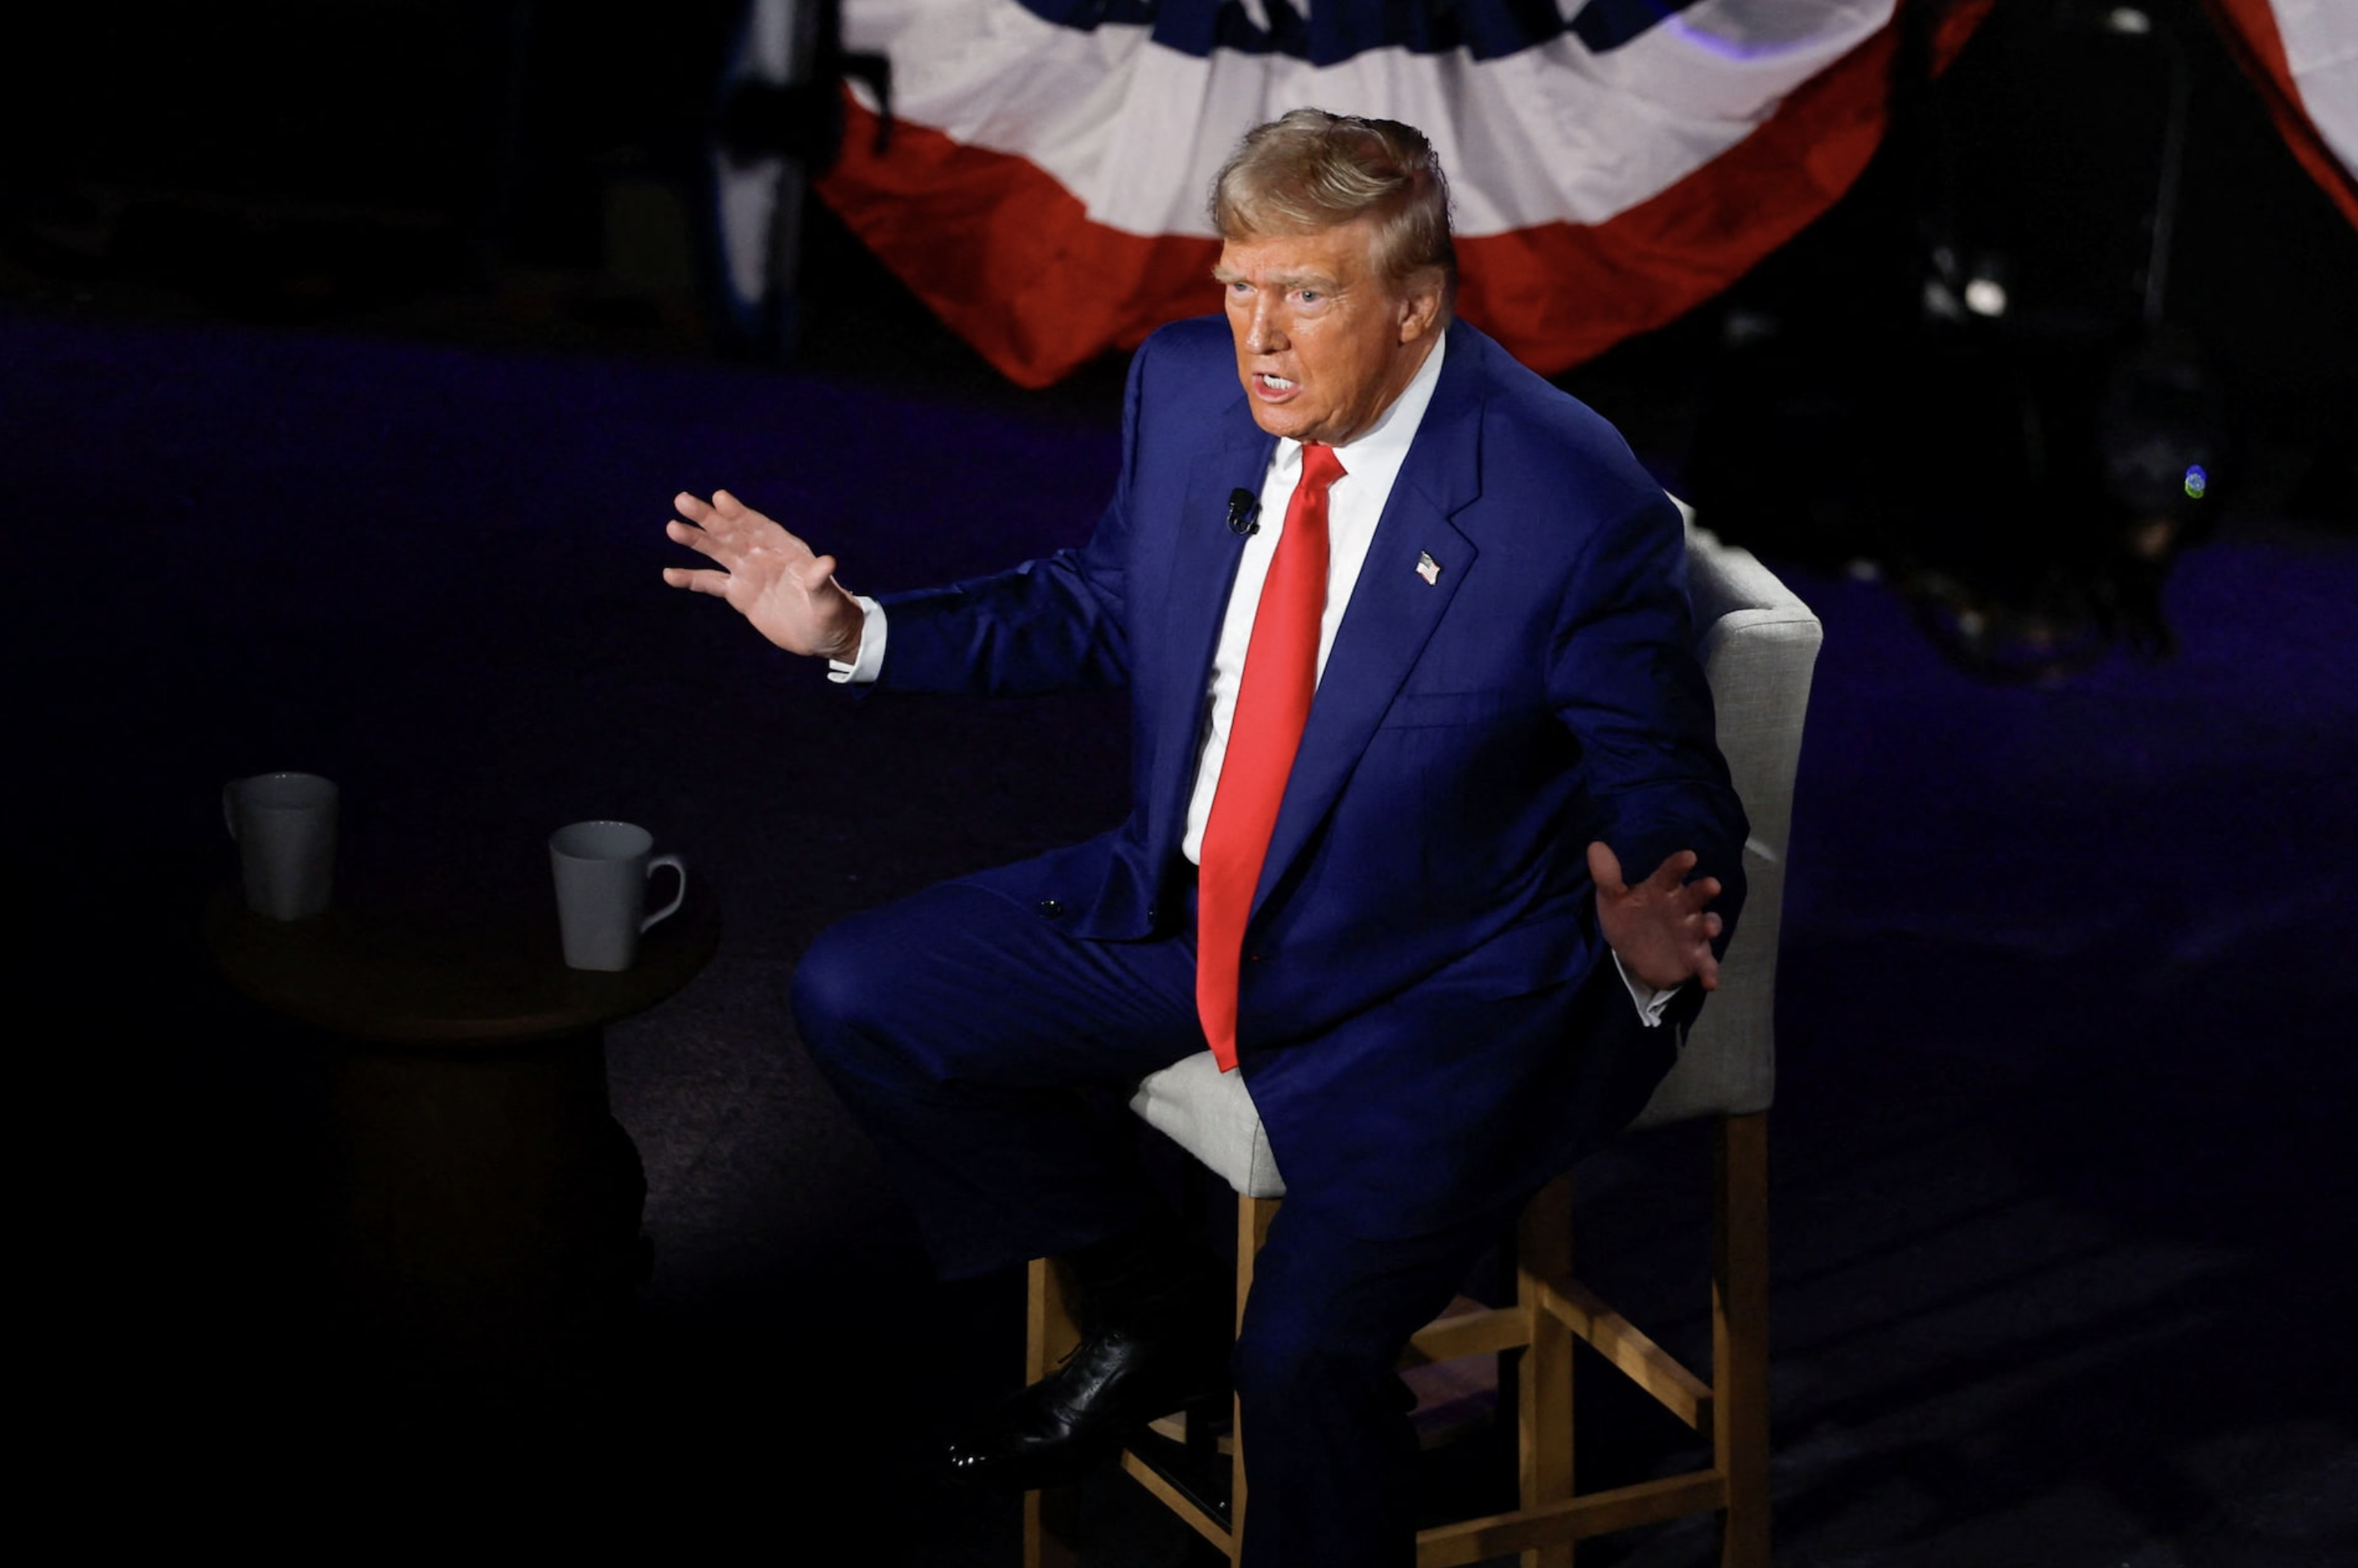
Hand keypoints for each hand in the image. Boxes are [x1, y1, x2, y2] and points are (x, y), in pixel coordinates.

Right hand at [663, 489, 865, 662]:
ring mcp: (749, 573)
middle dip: (709, 517)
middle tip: (682, 500)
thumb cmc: (833, 614)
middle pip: (732, 532)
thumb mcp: (829, 600)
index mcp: (786, 550)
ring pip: (717, 552)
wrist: (825, 636)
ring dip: (695, 540)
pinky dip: (691, 579)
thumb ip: (821, 581)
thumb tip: (827, 563)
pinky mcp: (740, 594)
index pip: (759, 527)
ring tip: (672, 527)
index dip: (740, 513)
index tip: (719, 498)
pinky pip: (711, 583)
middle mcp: (763, 556)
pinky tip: (669, 574)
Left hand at [1588, 842, 1725, 993]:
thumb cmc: (1629, 918)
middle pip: (1694, 897)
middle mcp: (1681, 908)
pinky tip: (1710, 982)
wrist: (1636, 955)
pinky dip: (1710, 972)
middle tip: (1712, 884)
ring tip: (1710, 928)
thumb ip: (1607, 877)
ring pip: (1704, 926)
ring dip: (1710, 926)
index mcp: (1661, 890)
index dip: (1678, 865)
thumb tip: (1595, 846)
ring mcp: (1690, 933)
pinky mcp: (1694, 957)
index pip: (1669, 874)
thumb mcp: (1613, 900)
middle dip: (1703, 891)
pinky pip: (1705, 964)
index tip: (1689, 856)